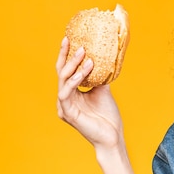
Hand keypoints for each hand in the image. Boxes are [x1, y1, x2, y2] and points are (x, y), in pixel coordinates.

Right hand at [56, 36, 124, 150]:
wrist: (112, 136)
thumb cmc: (107, 116)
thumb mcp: (103, 90)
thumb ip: (99, 76)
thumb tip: (105, 57)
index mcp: (72, 92)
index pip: (66, 70)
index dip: (66, 54)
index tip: (69, 38)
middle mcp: (65, 98)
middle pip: (60, 72)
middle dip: (65, 55)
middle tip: (73, 41)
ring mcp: (64, 106)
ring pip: (63, 80)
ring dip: (73, 66)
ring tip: (84, 54)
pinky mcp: (68, 113)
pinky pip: (66, 93)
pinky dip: (75, 80)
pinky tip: (84, 71)